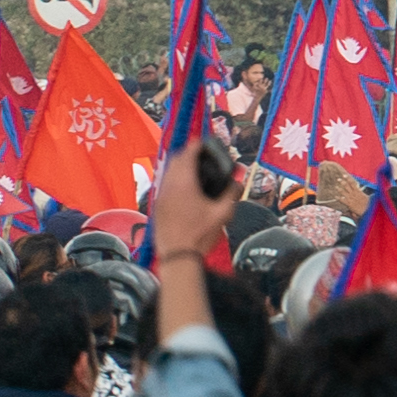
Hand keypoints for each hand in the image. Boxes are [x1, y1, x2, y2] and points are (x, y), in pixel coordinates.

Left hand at [149, 138, 241, 259]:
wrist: (177, 255)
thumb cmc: (201, 233)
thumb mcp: (223, 214)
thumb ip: (231, 194)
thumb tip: (237, 182)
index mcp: (185, 183)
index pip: (188, 155)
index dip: (197, 145)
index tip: (205, 142)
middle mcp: (169, 185)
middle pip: (175, 160)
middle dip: (188, 154)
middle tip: (201, 155)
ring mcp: (161, 195)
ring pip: (168, 172)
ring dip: (180, 166)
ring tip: (194, 170)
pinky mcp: (158, 205)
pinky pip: (166, 183)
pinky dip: (175, 178)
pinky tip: (186, 188)